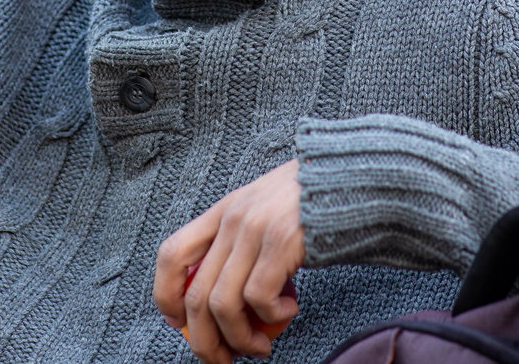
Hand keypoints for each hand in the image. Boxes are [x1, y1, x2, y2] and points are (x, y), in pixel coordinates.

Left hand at [154, 160, 303, 362]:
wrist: (352, 174)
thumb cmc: (313, 199)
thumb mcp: (264, 210)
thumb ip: (241, 243)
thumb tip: (223, 299)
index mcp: (223, 210)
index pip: (171, 254)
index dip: (167, 296)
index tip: (181, 323)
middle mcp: (232, 218)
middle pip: (195, 294)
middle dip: (204, 341)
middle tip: (222, 360)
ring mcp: (255, 229)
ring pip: (222, 304)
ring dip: (239, 339)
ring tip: (260, 346)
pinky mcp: (282, 241)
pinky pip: (259, 297)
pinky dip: (271, 317)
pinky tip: (289, 311)